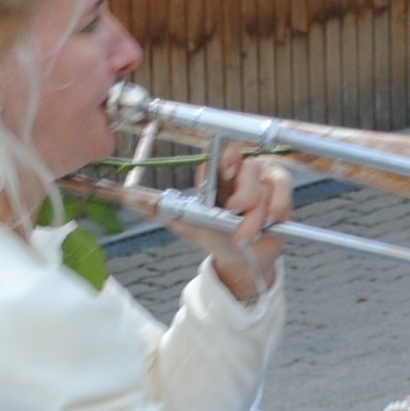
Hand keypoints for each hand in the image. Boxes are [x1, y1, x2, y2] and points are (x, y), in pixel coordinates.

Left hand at [169, 150, 289, 301]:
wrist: (242, 261)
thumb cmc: (213, 237)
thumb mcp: (185, 224)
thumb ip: (159, 209)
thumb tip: (126, 199)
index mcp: (216, 173)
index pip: (223, 149)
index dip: (228, 155)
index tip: (227, 170)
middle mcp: (240, 171)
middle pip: (248, 166)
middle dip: (244, 196)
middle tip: (235, 215)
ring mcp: (262, 179)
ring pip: (267, 182)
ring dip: (258, 213)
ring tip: (247, 233)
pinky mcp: (279, 192)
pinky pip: (283, 190)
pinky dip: (277, 208)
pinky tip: (270, 223)